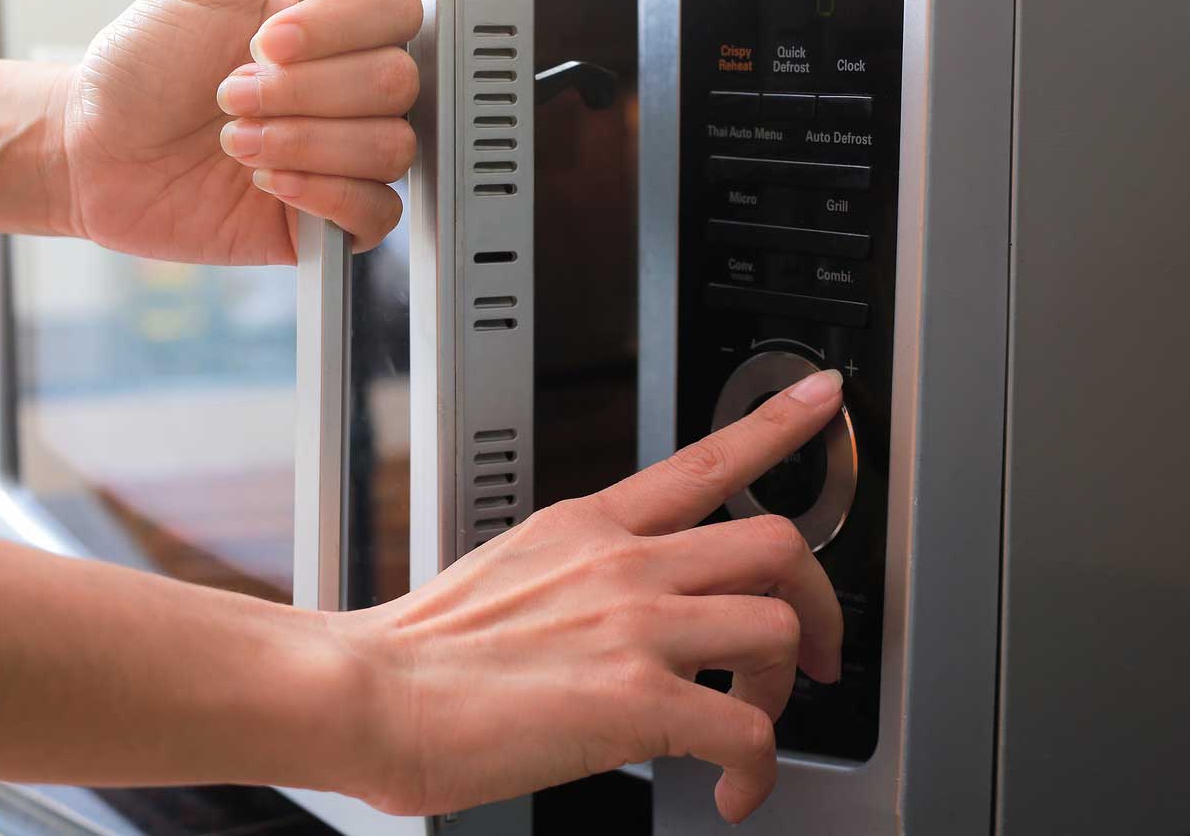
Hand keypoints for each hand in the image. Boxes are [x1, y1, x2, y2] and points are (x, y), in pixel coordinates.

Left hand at [50, 0, 422, 263]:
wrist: (94, 152)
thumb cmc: (140, 67)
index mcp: (330, 27)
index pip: (395, 13)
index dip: (338, 29)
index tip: (268, 39)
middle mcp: (345, 90)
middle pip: (396, 83)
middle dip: (304, 93)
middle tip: (232, 93)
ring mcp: (341, 154)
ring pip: (389, 150)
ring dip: (302, 144)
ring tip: (238, 142)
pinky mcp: (328, 220)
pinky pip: (376, 215)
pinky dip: (322, 197)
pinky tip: (269, 184)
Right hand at [331, 370, 846, 822]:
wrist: (369, 694)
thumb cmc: (421, 652)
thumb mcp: (509, 570)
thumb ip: (576, 575)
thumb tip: (609, 613)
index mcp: (590, 527)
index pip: (705, 459)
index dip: (778, 424)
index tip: (820, 398)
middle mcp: (625, 563)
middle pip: (777, 543)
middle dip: (817, 602)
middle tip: (816, 654)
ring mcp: (635, 625)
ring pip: (779, 627)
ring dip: (784, 691)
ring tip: (749, 729)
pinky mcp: (637, 700)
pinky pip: (748, 733)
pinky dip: (757, 772)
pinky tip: (730, 792)